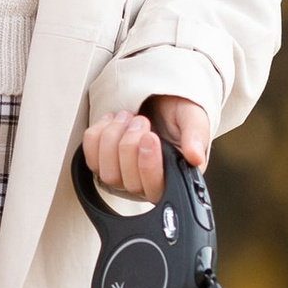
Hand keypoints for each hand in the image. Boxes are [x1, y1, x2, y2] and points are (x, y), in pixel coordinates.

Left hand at [80, 96, 210, 203]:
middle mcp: (148, 183)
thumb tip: (196, 157)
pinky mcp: (105, 165)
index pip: (158, 189)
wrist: (160, 98)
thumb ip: (197, 136)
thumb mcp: (194, 118)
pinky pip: (91, 160)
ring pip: (108, 174)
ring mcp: (125, 176)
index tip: (150, 137)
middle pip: (129, 184)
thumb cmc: (179, 112)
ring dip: (112, 139)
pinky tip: (111, 121)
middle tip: (141, 119)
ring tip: (127, 116)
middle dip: (130, 145)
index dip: (149, 166)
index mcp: (175, 178)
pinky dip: (97, 136)